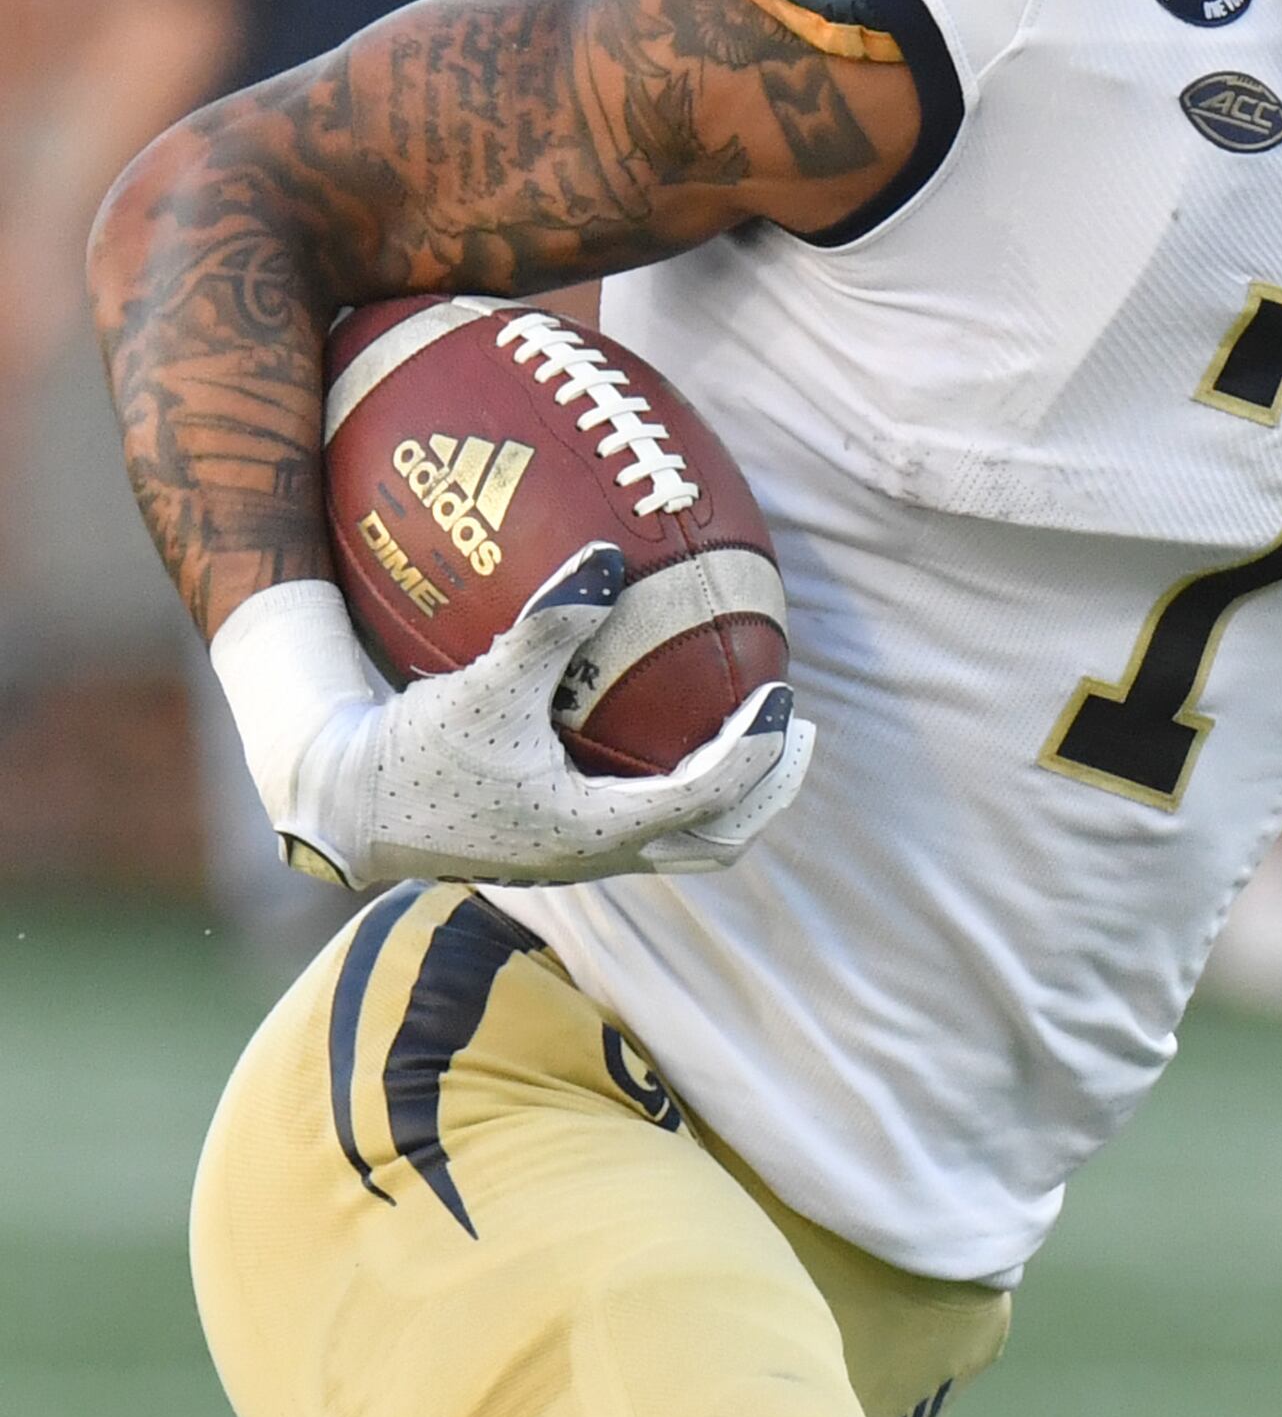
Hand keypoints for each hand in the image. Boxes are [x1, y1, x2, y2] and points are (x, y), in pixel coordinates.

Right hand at [277, 546, 813, 887]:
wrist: (345, 806)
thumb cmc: (411, 752)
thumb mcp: (483, 684)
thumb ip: (550, 626)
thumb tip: (609, 559)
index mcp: (595, 828)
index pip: (712, 796)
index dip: (759, 749)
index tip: (783, 694)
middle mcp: (598, 854)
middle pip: (720, 842)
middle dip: (770, 790)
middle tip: (800, 730)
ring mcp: (579, 857)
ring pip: (687, 845)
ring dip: (731, 797)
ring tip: (757, 738)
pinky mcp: (558, 843)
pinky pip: (647, 826)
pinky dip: (683, 790)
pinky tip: (672, 736)